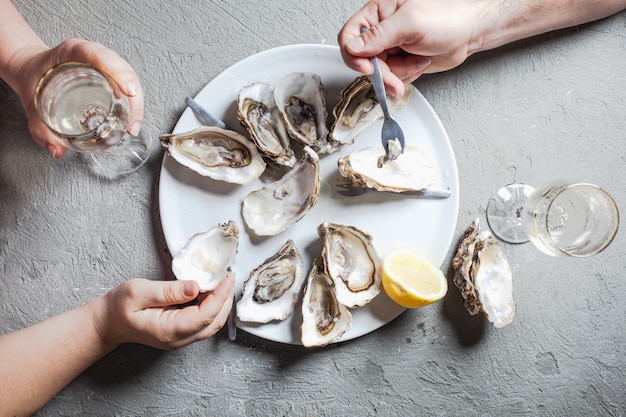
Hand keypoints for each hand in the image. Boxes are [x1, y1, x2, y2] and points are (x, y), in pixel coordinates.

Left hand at [8, 38, 143, 158]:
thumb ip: (40, 128)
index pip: (97, 54)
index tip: (127, 91)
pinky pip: (126, 83)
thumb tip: (57, 151)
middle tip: (131, 121)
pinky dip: (133, 101)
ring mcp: (103, 63)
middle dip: (132, 93)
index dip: (115, 70)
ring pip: (128, 76)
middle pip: (121, 67)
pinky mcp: (108, 73)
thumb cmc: (33, 80)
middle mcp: (91, 54)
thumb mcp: (31, 104)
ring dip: (136, 100)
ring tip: (132, 124)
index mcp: (72, 51)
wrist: (31, 70)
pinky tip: (131, 119)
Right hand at [93, 276, 233, 349]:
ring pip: (212, 323)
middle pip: (214, 322)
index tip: (226, 277)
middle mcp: (178, 339)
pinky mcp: (182, 333)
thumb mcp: (138, 292)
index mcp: (169, 330)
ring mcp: (181, 338)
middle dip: (226, 298)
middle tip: (228, 275)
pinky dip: (212, 305)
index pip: (205, 315)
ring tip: (222, 280)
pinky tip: (210, 290)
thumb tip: (195, 286)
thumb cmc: (118, 308)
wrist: (107, 323)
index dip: (220, 295)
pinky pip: (204, 322)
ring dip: (221, 302)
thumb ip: (168, 291)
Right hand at [338, 0, 478, 95]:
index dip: (354, 55)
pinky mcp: (402, 61)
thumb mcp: (410, 23)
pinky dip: (407, 76)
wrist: (471, 31)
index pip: (349, 36)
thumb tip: (352, 47)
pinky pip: (394, 78)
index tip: (368, 67)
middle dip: (383, 72)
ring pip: (380, 72)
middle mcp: (382, 30)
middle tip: (394, 78)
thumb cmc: (448, 16)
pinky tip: (420, 63)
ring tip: (418, 59)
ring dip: (400, 72)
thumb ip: (378, 35)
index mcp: (378, 13)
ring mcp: (391, 47)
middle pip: (364, 60)